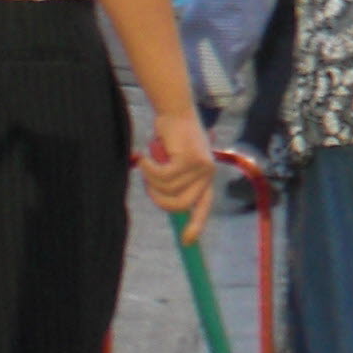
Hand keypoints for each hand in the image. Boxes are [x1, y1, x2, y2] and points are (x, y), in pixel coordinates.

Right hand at [142, 113, 215, 243]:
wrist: (175, 111)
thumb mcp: (175, 161)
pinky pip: (162, 176)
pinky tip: (145, 157)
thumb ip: (175, 181)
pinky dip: (148, 169)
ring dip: (150, 179)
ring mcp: (201, 166)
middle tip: (148, 184)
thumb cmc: (171, 137)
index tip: (187, 241)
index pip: (203, 206)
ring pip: (167, 189)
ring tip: (148, 162)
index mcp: (206, 177)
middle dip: (158, 199)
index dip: (196, 224)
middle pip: (180, 205)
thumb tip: (167, 202)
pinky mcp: (189, 159)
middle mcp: (207, 174)